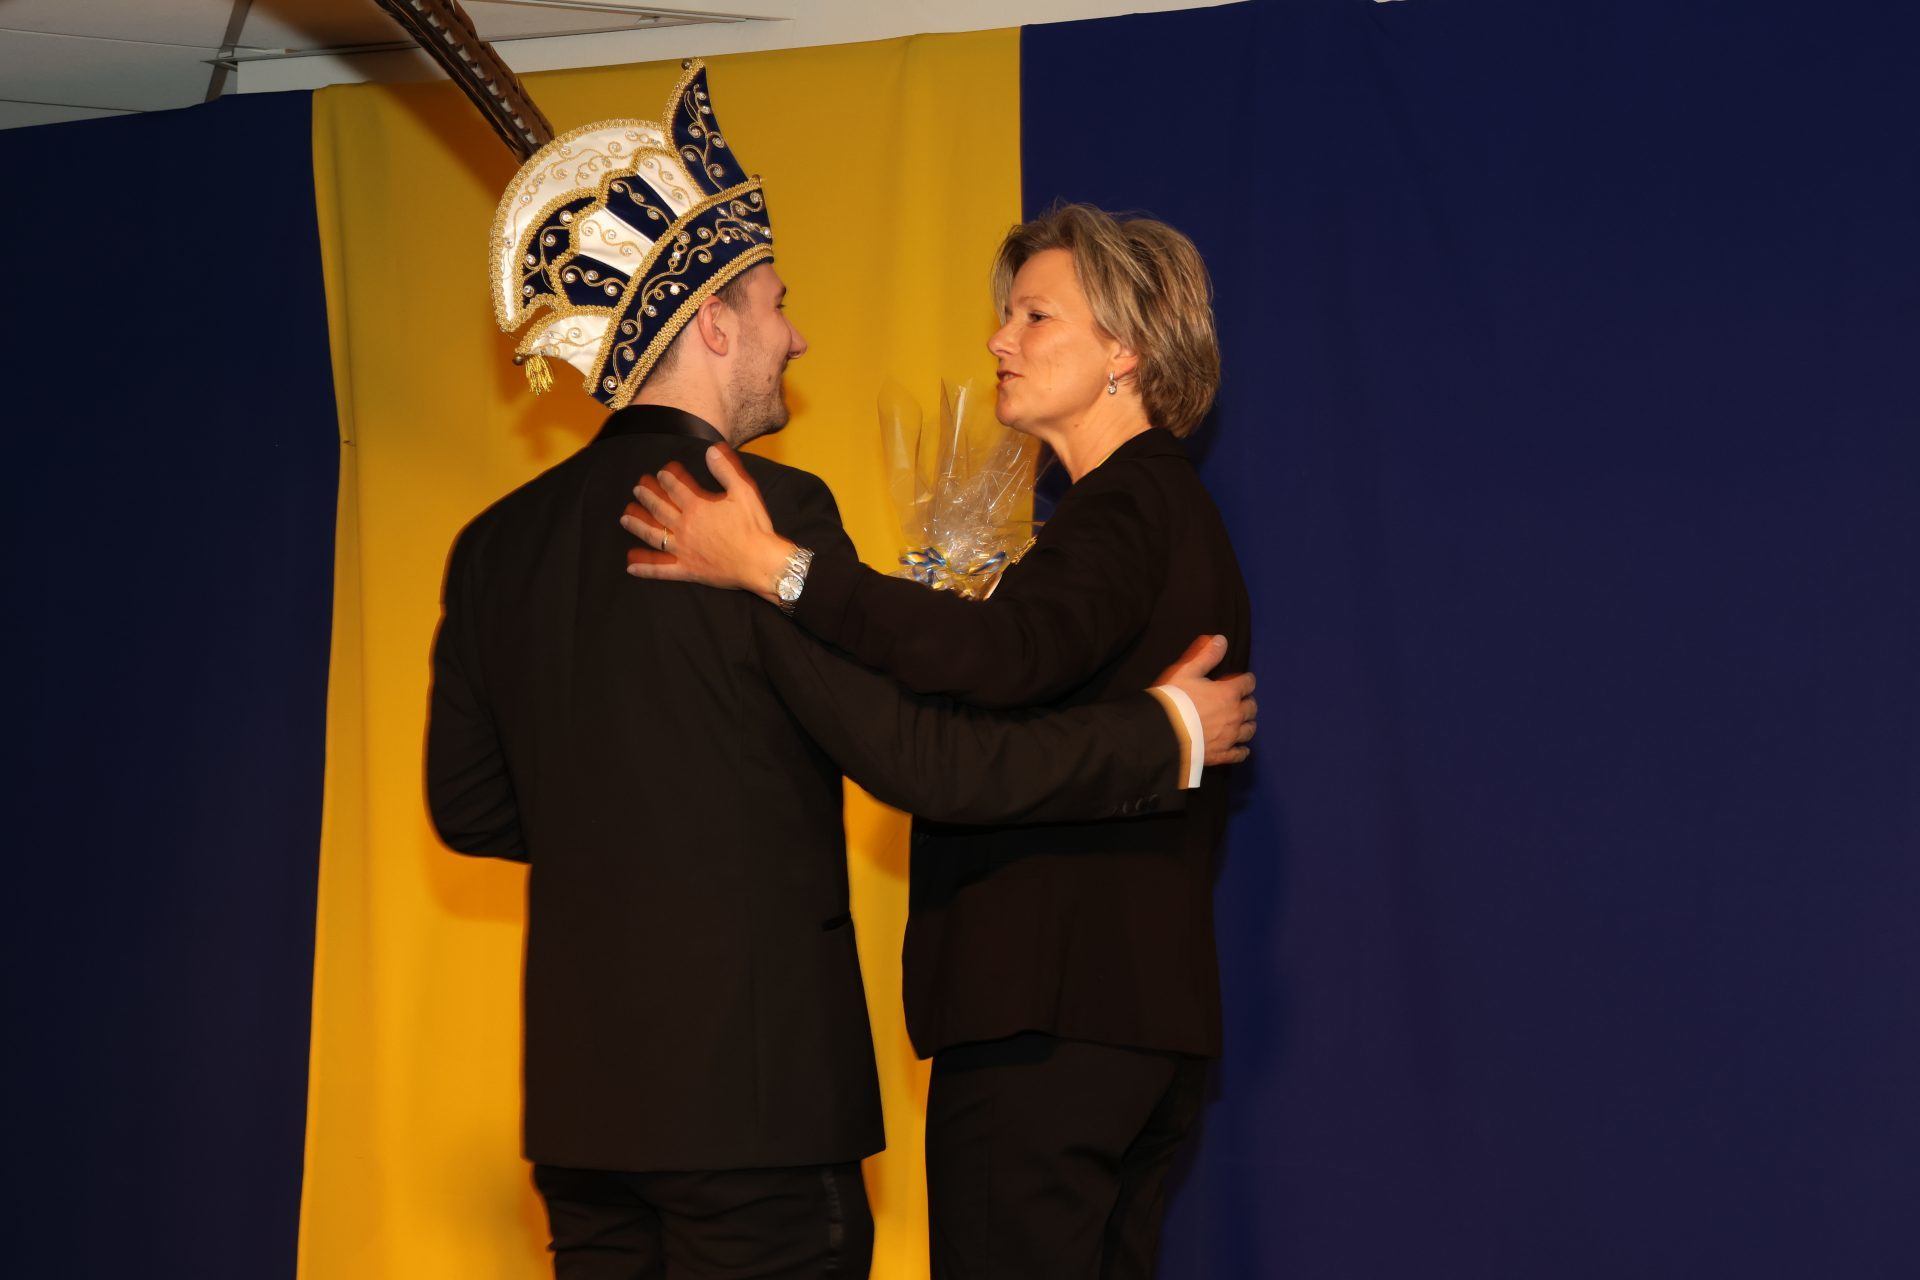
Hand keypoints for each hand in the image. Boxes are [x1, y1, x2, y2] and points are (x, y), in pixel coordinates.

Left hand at [623, 444, 794, 600]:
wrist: (759, 562)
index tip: (660, 472)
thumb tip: (711, 450)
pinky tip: (630, 566)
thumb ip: (726, 469)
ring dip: (637, 525)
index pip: (675, 488)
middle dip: (646, 496)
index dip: (666, 478)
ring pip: (653, 535)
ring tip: (625, 518)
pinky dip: (646, 568)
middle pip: (658, 509)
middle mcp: (684, 527)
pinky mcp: (687, 570)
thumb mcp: (744, 491)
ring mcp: (683, 550)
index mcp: (697, 507)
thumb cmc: (754, 526)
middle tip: (637, 488)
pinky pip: (662, 570)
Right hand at [1156, 634, 1255, 766]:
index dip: (1246, 680)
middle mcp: (1234, 715)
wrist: (1162, 733)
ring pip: (1249, 730)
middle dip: (1248, 702)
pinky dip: (1242, 750)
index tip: (1242, 681)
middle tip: (1240, 701)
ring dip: (1247, 724)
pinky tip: (1241, 748)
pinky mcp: (1222, 754)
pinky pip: (1239, 754)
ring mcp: (1230, 737)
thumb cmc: (1174, 700)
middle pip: (1252, 707)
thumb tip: (1222, 639)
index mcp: (1229, 693)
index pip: (1248, 683)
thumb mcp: (1187, 672)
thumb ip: (1207, 656)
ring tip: (1241, 722)